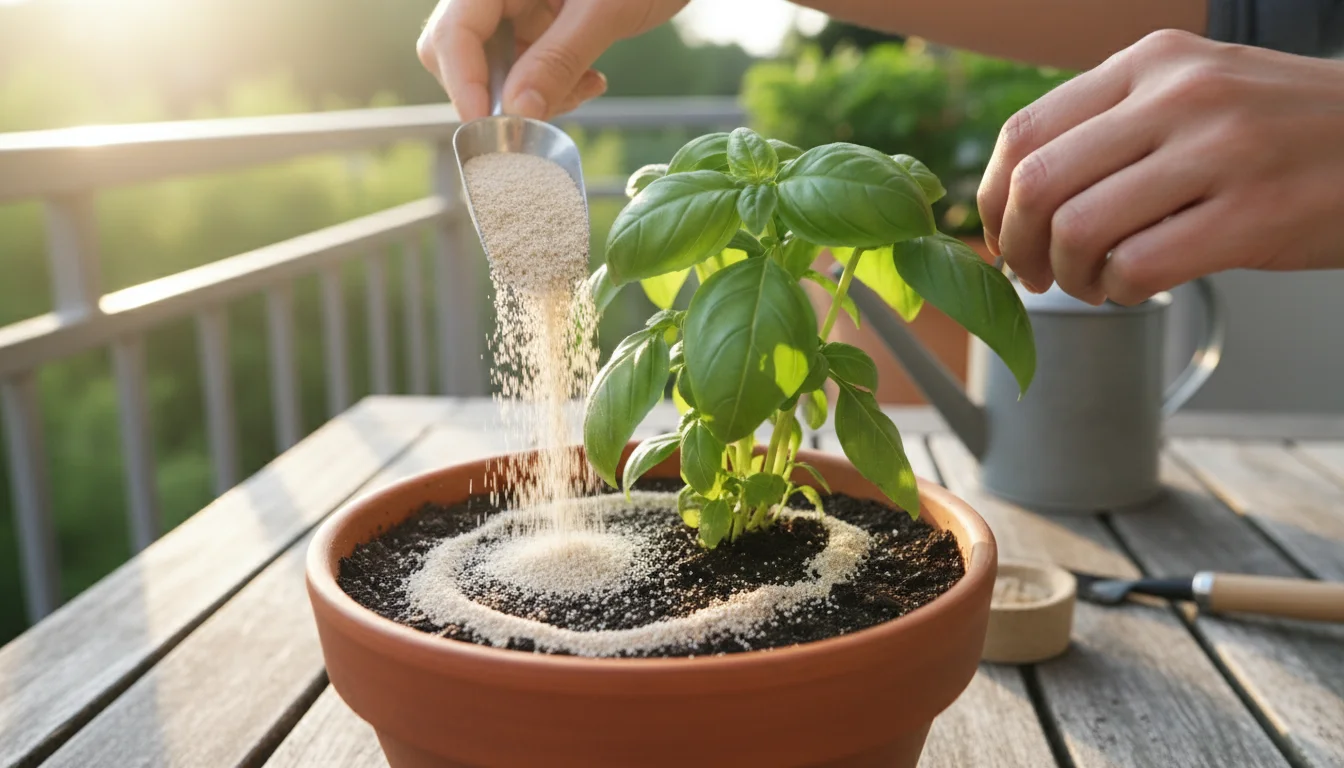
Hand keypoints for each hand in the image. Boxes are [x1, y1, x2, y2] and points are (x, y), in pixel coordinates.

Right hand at [417, 0, 686, 120]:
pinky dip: (553, 84)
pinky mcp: (539, 19)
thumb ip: (558, 60)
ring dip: (534, 94)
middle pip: (460, 51)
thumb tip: (518, 112)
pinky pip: (526, 65)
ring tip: (585, 88)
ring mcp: (518, 4)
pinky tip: (591, 80)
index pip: (454, 30)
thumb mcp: (605, 12)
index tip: (489, 127)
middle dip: (499, 93)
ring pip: (496, 66)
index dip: (463, 82)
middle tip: (541, 115)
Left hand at [977, 29, 1343, 304]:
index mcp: (1150, 64)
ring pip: (1079, 229)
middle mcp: (1179, 96)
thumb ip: (1112, 126)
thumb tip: (1019, 194)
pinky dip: (1118, 291)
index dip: (992, 198)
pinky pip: (1138, 266)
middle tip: (1033, 274)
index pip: (1024, 133)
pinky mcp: (1254, 213)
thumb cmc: (1281, 132)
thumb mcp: (1193, 94)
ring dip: (1067, 277)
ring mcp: (1219, 151)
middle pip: (1037, 183)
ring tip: (1091, 283)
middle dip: (1017, 246)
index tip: (999, 234)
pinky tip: (1135, 286)